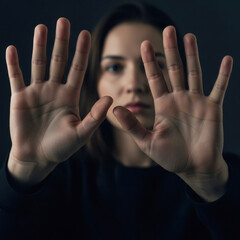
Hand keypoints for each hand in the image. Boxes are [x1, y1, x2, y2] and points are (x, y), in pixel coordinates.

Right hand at [6, 18, 111, 185]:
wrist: (38, 157)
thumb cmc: (61, 148)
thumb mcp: (81, 133)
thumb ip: (95, 116)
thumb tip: (110, 98)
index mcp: (70, 96)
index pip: (77, 69)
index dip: (81, 53)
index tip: (85, 34)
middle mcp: (54, 90)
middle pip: (59, 61)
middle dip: (61, 42)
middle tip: (64, 21)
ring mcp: (37, 92)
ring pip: (38, 64)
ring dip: (39, 46)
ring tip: (42, 28)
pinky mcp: (19, 98)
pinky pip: (16, 77)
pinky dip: (13, 64)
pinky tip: (12, 50)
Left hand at [113, 26, 232, 200]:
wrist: (193, 168)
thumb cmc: (169, 157)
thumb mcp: (146, 141)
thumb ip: (132, 125)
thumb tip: (115, 109)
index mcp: (163, 105)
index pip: (155, 78)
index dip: (149, 62)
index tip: (144, 44)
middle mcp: (178, 99)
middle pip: (173, 69)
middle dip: (170, 50)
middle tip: (167, 30)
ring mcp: (196, 102)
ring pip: (194, 73)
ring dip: (192, 55)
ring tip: (189, 36)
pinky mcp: (212, 108)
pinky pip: (219, 88)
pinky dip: (223, 75)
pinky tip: (226, 59)